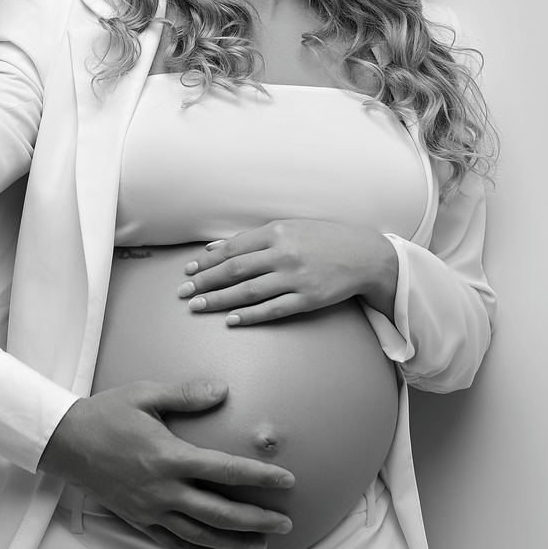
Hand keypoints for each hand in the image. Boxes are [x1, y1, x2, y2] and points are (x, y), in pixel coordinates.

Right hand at [38, 380, 294, 548]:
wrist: (66, 442)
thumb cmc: (107, 413)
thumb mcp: (145, 394)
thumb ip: (186, 393)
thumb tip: (223, 390)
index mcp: (169, 457)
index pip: (225, 471)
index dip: (260, 477)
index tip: (287, 481)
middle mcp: (162, 490)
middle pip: (220, 513)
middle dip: (257, 520)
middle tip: (286, 523)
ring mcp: (150, 510)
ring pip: (201, 535)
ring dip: (235, 541)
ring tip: (263, 543)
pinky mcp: (139, 520)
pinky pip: (175, 543)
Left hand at [178, 219, 397, 324]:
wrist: (364, 255)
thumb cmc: (323, 239)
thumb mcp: (288, 227)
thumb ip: (253, 238)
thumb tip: (215, 247)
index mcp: (276, 232)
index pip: (232, 249)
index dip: (207, 261)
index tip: (189, 270)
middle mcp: (283, 254)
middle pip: (234, 270)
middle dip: (205, 281)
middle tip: (183, 292)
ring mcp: (295, 278)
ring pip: (248, 291)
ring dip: (219, 300)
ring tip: (197, 307)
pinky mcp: (307, 299)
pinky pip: (272, 310)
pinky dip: (249, 316)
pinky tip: (230, 321)